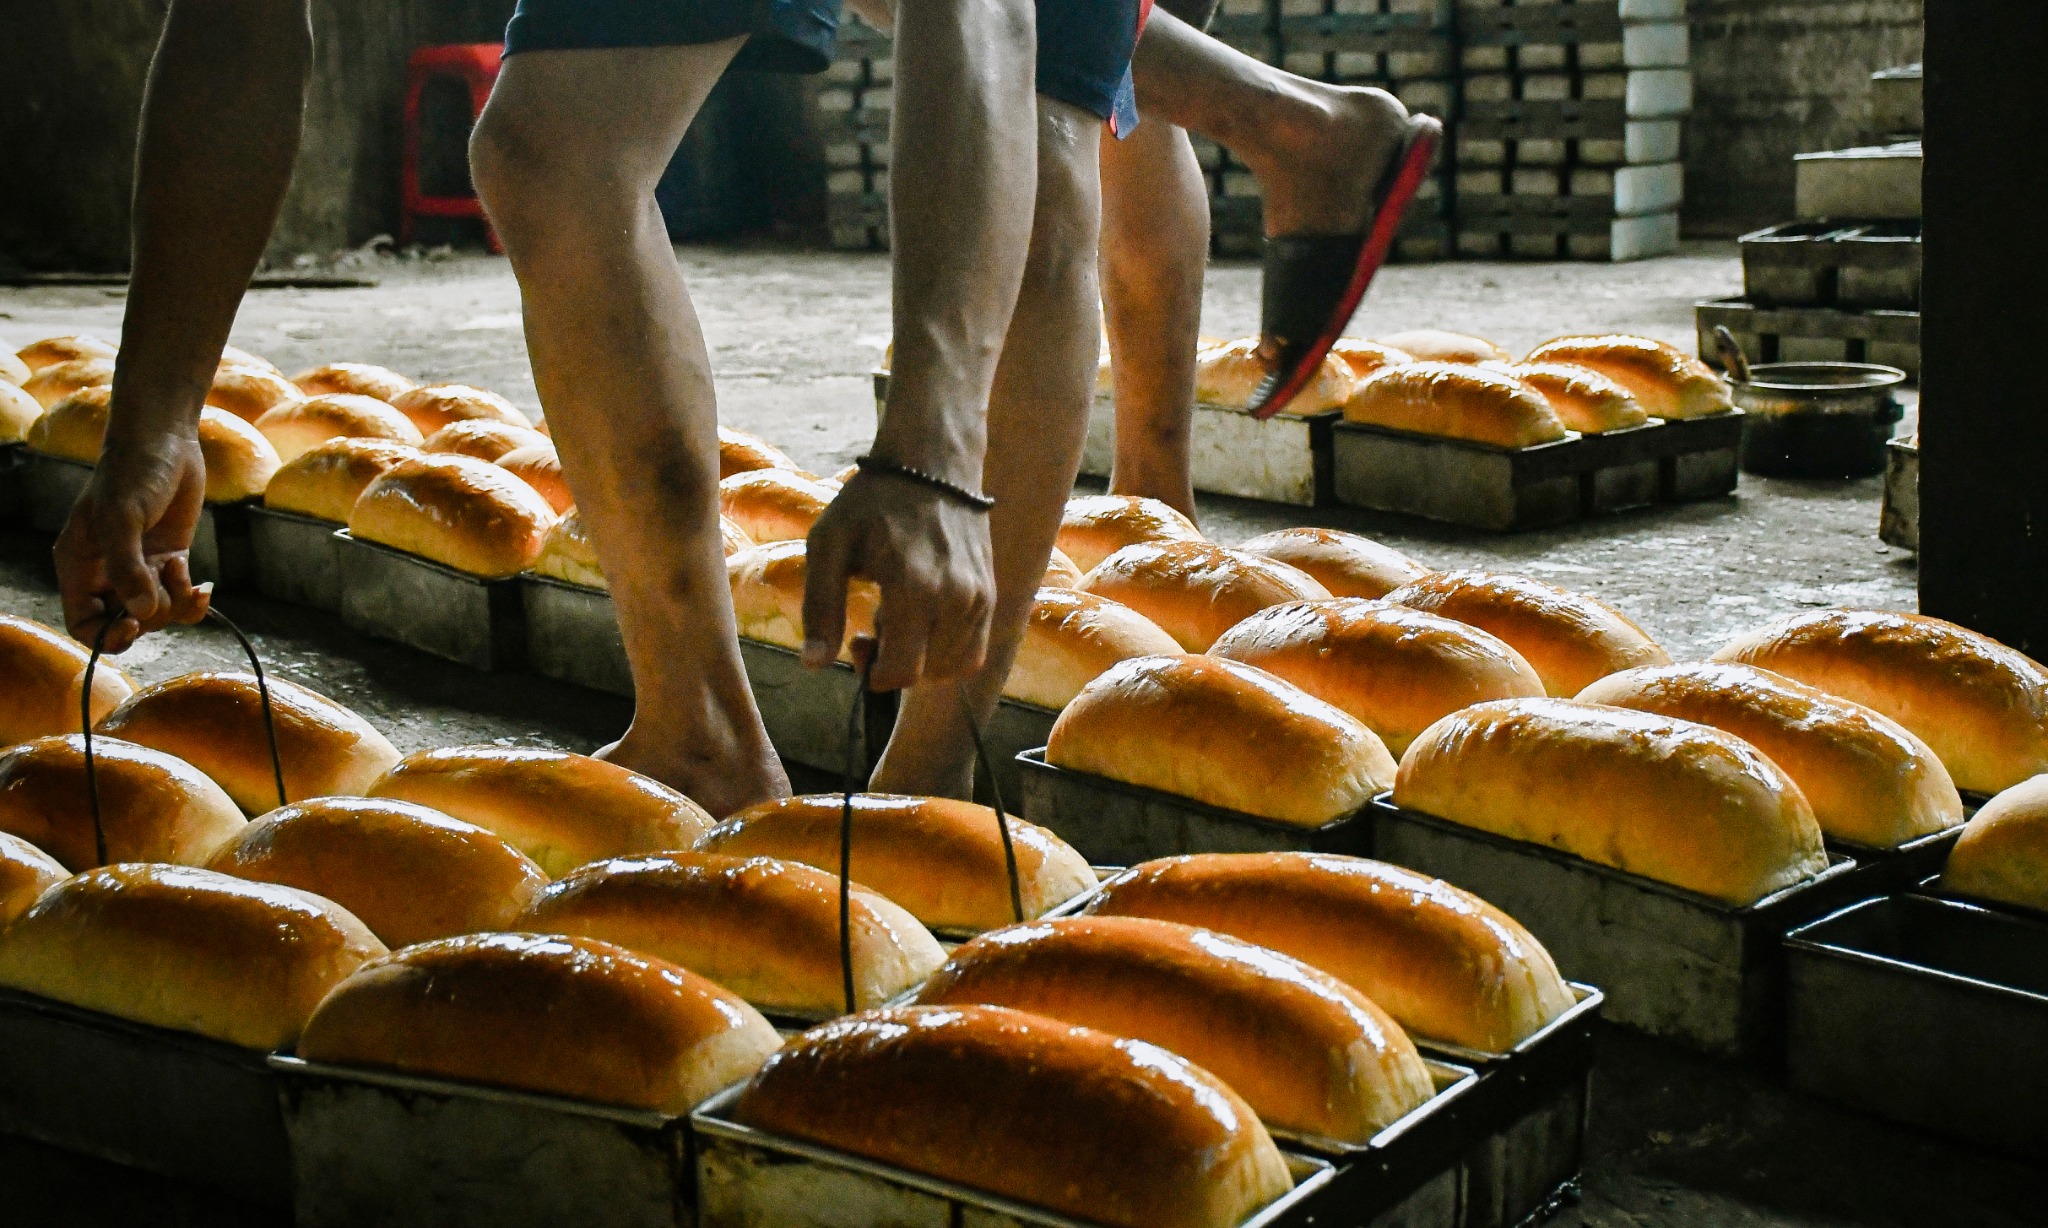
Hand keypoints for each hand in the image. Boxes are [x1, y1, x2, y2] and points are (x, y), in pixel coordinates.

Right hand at [55, 429, 211, 652]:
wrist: (165, 441)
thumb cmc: (132, 474)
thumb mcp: (121, 518)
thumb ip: (127, 567)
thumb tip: (140, 612)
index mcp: (80, 565)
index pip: (82, 622)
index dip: (104, 635)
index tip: (132, 626)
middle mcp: (107, 571)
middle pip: (123, 622)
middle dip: (149, 617)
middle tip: (166, 591)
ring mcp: (140, 567)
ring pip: (156, 612)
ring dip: (175, 604)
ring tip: (181, 572)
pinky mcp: (170, 559)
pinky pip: (180, 596)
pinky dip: (193, 598)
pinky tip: (204, 587)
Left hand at [801, 471, 993, 691]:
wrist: (933, 464)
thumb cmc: (873, 501)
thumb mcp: (829, 545)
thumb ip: (820, 607)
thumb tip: (813, 664)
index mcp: (915, 588)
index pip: (904, 671)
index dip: (875, 675)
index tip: (858, 646)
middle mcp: (957, 599)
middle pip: (927, 674)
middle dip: (895, 665)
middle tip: (871, 629)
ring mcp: (980, 598)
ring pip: (954, 667)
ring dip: (923, 659)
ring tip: (900, 621)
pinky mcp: (990, 595)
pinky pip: (974, 650)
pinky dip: (946, 650)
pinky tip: (923, 618)